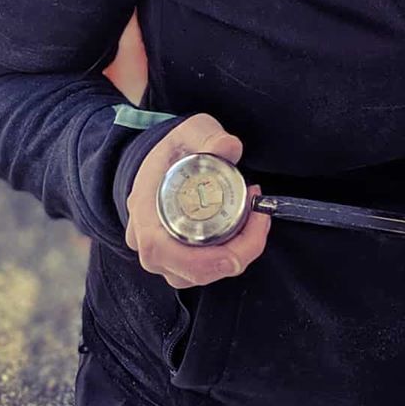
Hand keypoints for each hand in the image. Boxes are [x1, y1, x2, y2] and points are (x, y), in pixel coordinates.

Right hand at [125, 113, 270, 288]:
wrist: (160, 162)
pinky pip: (207, 269)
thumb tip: (228, 147)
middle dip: (240, 250)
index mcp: (144, 214)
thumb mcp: (191, 131)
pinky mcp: (177, 261)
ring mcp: (162, 257)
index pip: (168, 252)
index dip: (212, 252)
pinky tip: (245, 226)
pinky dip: (231, 253)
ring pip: (204, 274)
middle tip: (260, 213)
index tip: (250, 218)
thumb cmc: (174, 149)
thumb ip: (209, 136)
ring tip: (254, 216)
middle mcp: (148, 244)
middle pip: (196, 271)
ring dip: (238, 252)